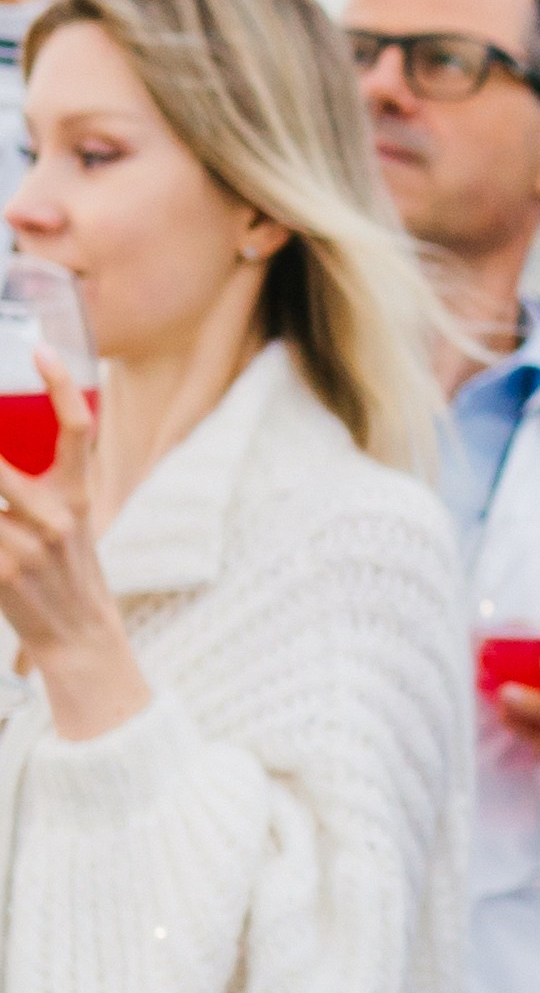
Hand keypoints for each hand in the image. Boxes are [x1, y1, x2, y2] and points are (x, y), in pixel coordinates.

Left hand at [0, 353, 148, 739]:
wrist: (79, 639)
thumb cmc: (66, 575)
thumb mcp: (70, 523)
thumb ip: (35, 490)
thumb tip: (5, 457)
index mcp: (78, 495)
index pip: (79, 428)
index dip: (63, 386)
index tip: (43, 353)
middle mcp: (56, 516)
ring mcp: (26, 545)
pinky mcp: (2, 572)